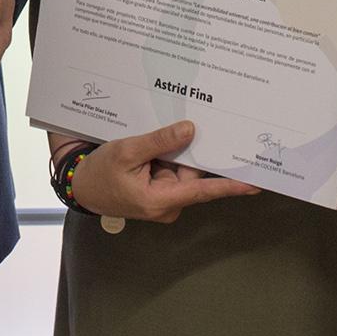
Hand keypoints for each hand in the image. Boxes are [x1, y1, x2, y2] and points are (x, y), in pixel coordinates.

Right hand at [68, 121, 257, 223]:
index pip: (203, 191)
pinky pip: (172, 172)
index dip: (231, 186)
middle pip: (191, 174)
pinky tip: (148, 151)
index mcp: (160, 200)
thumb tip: (190, 130)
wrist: (80, 185)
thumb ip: (159, 142)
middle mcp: (168, 204)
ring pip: (181, 170)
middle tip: (170, 134)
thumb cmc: (99, 173)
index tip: (256, 183)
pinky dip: (164, 159)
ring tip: (144, 147)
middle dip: (181, 152)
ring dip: (169, 155)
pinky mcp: (160, 194)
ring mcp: (164, 200)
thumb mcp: (127, 151)